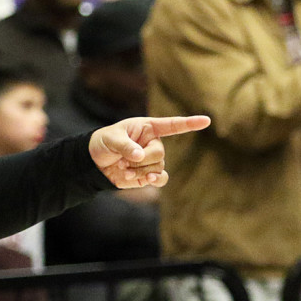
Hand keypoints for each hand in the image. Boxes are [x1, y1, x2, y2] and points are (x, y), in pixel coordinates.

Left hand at [88, 115, 209, 188]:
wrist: (94, 162)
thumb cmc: (103, 142)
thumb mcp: (111, 139)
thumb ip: (125, 146)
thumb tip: (139, 156)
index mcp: (147, 128)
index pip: (172, 125)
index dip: (189, 123)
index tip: (206, 120)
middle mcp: (153, 143)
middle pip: (160, 153)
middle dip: (141, 160)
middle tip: (122, 161)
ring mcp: (152, 160)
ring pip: (157, 168)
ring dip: (138, 171)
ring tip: (121, 169)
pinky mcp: (147, 174)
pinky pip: (160, 179)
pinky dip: (154, 180)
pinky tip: (146, 179)